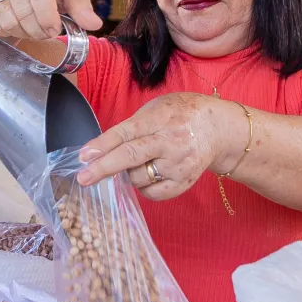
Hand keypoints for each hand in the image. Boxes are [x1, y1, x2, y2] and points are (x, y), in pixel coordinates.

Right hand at [0, 0, 101, 40]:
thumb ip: (81, 7)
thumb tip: (94, 24)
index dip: (47, 17)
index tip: (55, 29)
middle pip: (24, 10)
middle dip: (39, 29)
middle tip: (48, 32)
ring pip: (8, 20)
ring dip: (25, 32)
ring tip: (35, 29)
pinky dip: (10, 33)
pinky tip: (20, 27)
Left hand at [77, 93, 221, 199]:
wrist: (218, 128)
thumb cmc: (180, 115)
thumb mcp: (156, 108)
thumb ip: (132, 126)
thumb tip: (100, 150)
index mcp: (160, 118)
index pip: (127, 133)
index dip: (103, 145)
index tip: (83, 156)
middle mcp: (170, 142)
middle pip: (131, 156)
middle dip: (104, 168)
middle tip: (83, 178)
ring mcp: (179, 164)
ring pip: (138, 178)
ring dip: (128, 173)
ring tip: (142, 159)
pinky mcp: (184, 182)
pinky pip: (152, 193)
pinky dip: (143, 187)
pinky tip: (150, 173)